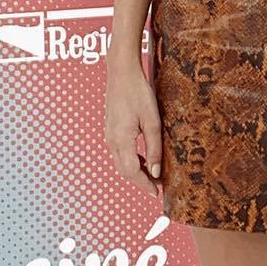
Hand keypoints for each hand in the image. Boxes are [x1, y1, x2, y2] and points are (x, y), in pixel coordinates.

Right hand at [105, 62, 164, 195]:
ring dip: (136, 172)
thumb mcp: (152, 121)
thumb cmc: (138, 92)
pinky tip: (143, 159)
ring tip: (153, 175)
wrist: (121, 72)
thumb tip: (155, 172)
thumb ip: (154, 148)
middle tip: (157, 187)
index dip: (144, 185)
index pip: (132, 172)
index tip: (157, 192)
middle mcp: (112, 140)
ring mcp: (109, 135)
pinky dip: (131, 161)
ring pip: (121, 163)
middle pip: (124, 171)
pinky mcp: (111, 129)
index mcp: (121, 140)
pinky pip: (119, 153)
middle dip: (140, 182)